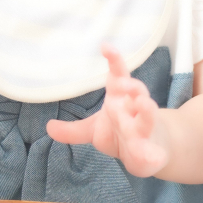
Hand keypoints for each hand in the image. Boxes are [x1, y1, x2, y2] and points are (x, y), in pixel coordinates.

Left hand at [44, 44, 168, 177]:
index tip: (106, 46)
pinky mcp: (153, 150)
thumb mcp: (94, 131)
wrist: (151, 151)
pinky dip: (153, 154)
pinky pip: (153, 151)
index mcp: (120, 100)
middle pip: (137, 93)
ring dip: (146, 110)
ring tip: (142, 104)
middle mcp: (136, 110)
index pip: (118, 76)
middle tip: (124, 84)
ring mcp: (146, 129)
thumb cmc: (122, 133)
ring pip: (148, 117)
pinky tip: (153, 156)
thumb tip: (49, 127)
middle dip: (132, 87)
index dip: (114, 61)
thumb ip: (73, 130)